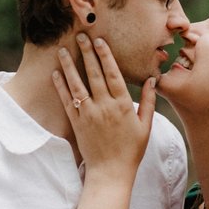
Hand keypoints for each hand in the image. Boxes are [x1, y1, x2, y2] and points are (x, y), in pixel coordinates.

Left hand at [53, 33, 156, 183]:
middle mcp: (104, 106)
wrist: (110, 172)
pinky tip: (55, 74)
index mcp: (123, 105)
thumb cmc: (131, 150)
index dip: (106, 55)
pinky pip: (67, 101)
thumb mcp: (146, 126)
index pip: (113, 74)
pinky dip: (60, 86)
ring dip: (69, 66)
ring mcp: (88, 114)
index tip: (100, 41)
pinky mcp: (76, 123)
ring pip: (77, 84)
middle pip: (94, 74)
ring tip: (61, 50)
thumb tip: (152, 79)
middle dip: (87, 53)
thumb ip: (149, 101)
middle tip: (80, 36)